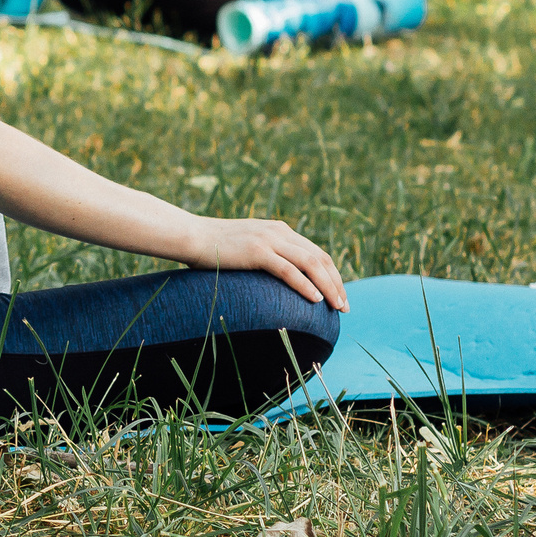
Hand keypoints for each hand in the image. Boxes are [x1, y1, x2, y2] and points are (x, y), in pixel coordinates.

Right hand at [185, 215, 347, 309]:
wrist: (191, 236)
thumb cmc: (215, 248)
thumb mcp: (247, 247)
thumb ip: (266, 256)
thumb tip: (279, 280)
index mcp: (279, 230)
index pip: (317, 253)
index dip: (333, 275)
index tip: (340, 295)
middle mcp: (279, 232)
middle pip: (320, 258)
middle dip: (336, 283)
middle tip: (344, 307)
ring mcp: (268, 240)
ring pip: (310, 264)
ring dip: (328, 286)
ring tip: (336, 306)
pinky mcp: (257, 251)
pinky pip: (288, 270)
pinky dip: (305, 286)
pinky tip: (315, 300)